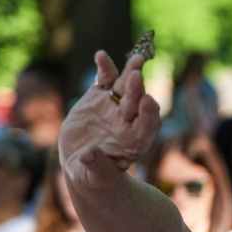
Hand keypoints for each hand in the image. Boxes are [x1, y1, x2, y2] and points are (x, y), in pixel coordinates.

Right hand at [58, 50, 160, 186]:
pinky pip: (104, 80)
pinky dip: (104, 68)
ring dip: (131, 72)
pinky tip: (100, 56)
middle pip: (137, 102)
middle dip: (136, 89)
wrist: (82, 163)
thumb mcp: (94, 176)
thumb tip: (90, 155)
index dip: (149, 114)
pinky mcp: (99, 97)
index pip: (147, 126)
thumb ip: (96, 166)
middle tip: (135, 76)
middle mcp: (129, 121)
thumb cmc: (94, 176)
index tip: (149, 102)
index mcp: (134, 142)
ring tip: (137, 59)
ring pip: (125, 87)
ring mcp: (115, 106)